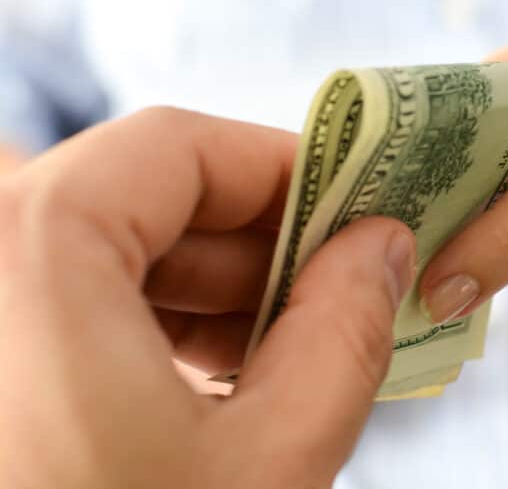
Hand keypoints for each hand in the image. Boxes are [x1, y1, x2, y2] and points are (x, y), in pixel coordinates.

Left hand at [0, 108, 415, 487]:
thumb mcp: (268, 464)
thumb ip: (344, 332)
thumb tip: (379, 247)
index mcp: (25, 257)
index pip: (175, 145)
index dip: (284, 171)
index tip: (354, 215)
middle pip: (133, 198)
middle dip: (251, 244)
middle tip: (337, 292)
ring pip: (96, 253)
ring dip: (201, 291)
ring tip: (281, 355)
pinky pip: (59, 305)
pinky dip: (141, 328)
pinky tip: (205, 386)